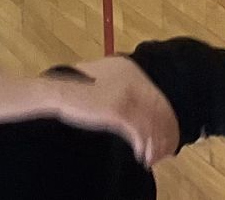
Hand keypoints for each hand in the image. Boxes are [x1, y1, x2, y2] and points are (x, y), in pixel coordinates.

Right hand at [63, 59, 178, 166]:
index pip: (158, 98)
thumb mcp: (103, 81)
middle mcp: (131, 79)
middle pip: (159, 111)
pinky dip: (142, 146)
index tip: (166, 137)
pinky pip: (139, 132)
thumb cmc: (77, 89)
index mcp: (128, 68)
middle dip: (164, 134)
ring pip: (151, 124)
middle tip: (164, 151)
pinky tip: (140, 155)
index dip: (165, 120)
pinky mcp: (118, 110)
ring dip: (154, 144)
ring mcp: (125, 94)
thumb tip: (142, 108)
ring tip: (151, 157)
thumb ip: (123, 88)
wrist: (58, 92)